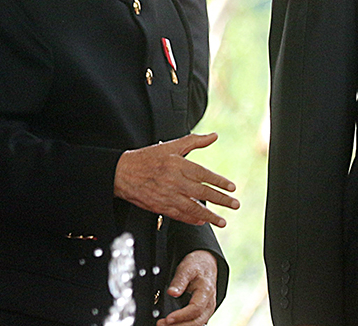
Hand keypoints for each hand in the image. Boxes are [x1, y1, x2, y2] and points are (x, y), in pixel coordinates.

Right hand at [114, 133, 238, 226]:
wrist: (122, 173)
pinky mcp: (160, 206)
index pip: (204, 175)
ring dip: (209, 215)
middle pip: (202, 192)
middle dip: (221, 200)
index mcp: (177, 164)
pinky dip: (192, 219)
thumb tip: (213, 136)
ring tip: (222, 221)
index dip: (219, 181)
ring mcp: (167, 195)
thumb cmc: (147, 158)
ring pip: (193, 208)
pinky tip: (201, 221)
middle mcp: (174, 181)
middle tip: (235, 204)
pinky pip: (179, 215)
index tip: (232, 187)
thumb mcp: (170, 146)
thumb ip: (194, 141)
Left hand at [160, 250, 217, 325]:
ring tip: (164, 325)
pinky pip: (195, 322)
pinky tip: (173, 324)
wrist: (206, 264)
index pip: (195, 309)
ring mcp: (207, 309)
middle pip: (197, 321)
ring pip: (197, 324)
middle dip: (180, 325)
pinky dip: (184, 325)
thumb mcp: (187, 267)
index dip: (181, 315)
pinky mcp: (203, 312)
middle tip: (162, 324)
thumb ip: (179, 280)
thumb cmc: (197, 265)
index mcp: (206, 291)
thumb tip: (172, 292)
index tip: (168, 318)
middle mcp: (209, 303)